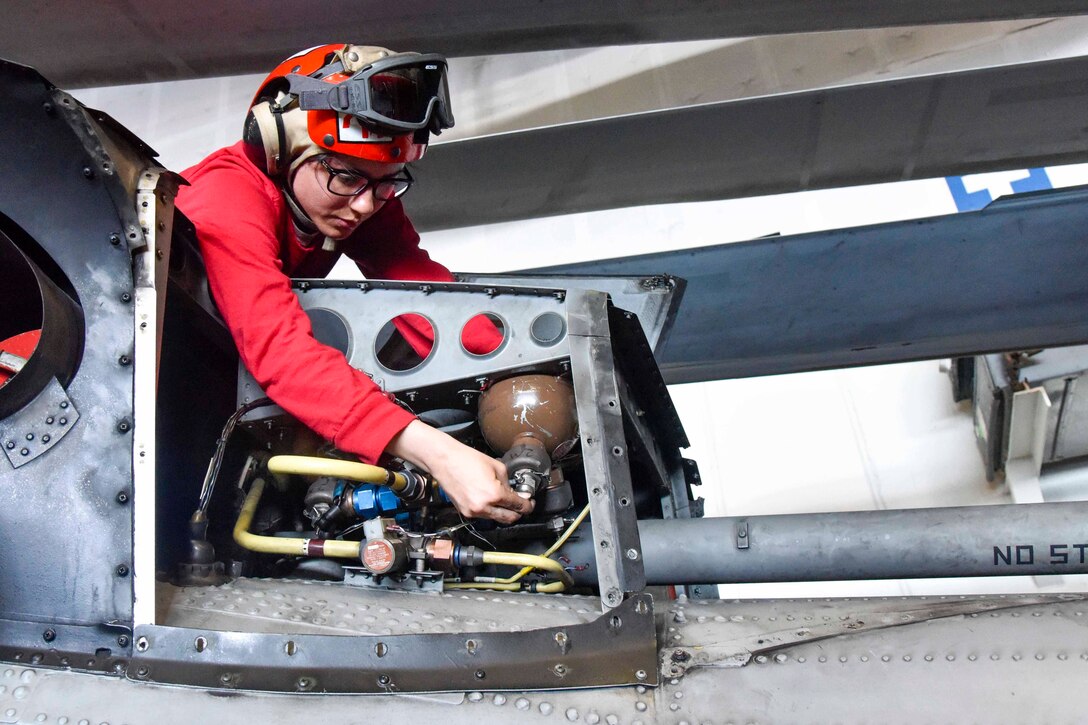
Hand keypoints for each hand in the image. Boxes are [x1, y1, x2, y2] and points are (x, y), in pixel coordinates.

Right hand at [386, 420, 533, 523]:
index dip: (527, 505)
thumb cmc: (467, 459)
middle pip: (509, 518)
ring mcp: (473, 512)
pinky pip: (483, 516)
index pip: (518, 506)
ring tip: (506, 501)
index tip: (530, 503)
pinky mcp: (465, 512)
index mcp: (494, 494)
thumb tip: (516, 493)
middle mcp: (483, 507)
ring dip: (504, 512)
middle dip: (518, 513)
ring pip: (496, 519)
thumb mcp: (497, 466)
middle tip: (522, 506)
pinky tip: (492, 501)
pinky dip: (490, 511)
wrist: (444, 461)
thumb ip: (509, 483)